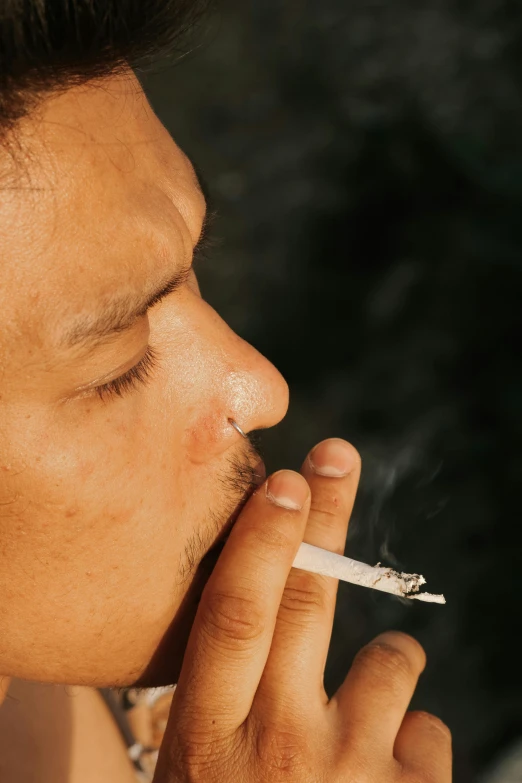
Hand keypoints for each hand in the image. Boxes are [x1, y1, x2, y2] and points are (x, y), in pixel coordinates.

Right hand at [154, 438, 451, 781]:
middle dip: (326, 518)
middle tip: (336, 458)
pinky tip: (384, 782)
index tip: (284, 477)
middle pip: (308, 604)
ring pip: (392, 664)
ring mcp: (352, 778)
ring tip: (365, 708)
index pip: (234, 614)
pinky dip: (410, 743)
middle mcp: (279, 748)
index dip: (262, 539)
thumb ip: (222, 707)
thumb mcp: (198, 775)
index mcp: (209, 739)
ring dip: (388, 667)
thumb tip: (252, 629)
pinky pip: (428, 734)